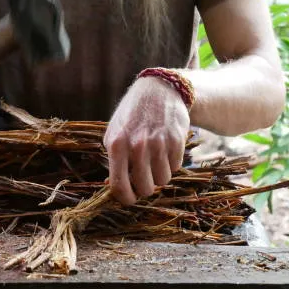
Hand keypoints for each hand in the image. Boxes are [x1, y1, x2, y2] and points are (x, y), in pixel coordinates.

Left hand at [104, 76, 190, 204]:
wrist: (158, 89)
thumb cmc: (131, 116)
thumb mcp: (114, 134)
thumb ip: (113, 161)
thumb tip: (112, 187)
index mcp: (117, 146)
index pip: (119, 186)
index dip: (125, 199)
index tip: (130, 199)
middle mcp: (137, 146)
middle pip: (145, 188)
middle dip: (145, 187)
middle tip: (144, 177)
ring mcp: (158, 143)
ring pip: (163, 180)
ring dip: (160, 174)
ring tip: (154, 159)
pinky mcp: (176, 140)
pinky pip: (176, 167)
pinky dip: (171, 163)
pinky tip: (165, 149)